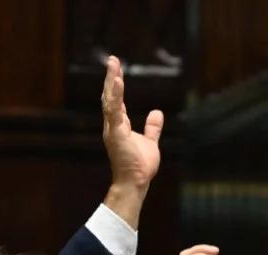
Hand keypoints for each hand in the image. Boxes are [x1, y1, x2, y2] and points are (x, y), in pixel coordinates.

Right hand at [101, 55, 163, 194]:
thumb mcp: (150, 141)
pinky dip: (115, 96)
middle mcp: (113, 125)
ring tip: (113, 65)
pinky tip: (117, 82)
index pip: (117, 100)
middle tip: (112, 59)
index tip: (117, 69)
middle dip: (111, 77)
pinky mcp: (115, 134)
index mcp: (119, 126)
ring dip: (111, 82)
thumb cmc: (140, 166)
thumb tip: (156, 112)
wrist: (136, 182)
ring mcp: (113, 129)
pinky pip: (114, 111)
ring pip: (110, 100)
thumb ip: (152, 127)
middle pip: (110, 96)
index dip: (117, 85)